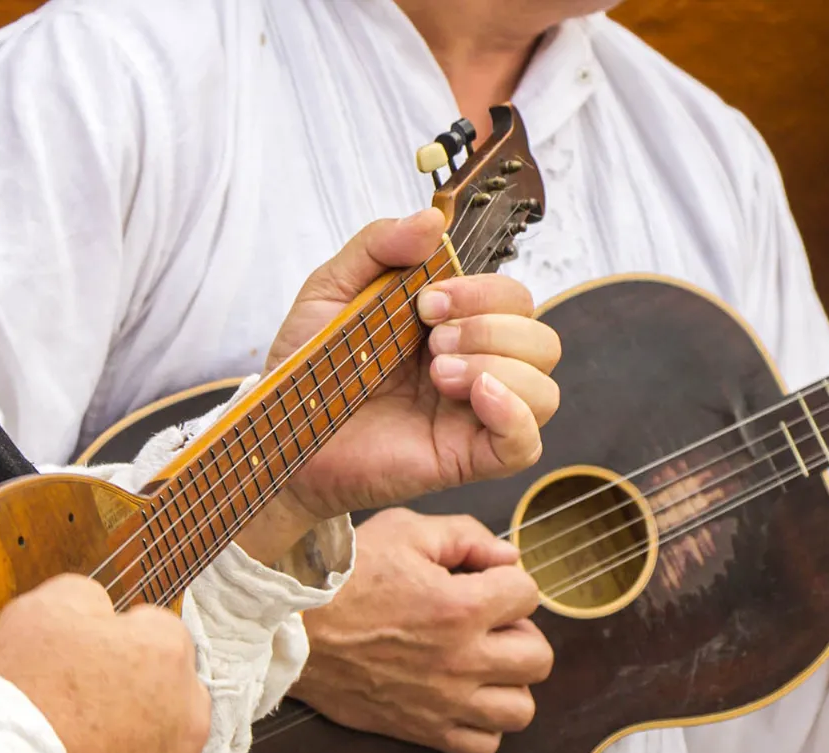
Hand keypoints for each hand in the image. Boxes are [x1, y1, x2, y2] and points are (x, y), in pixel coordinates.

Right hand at [0, 575, 209, 752]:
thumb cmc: (21, 698)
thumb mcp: (37, 613)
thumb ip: (81, 597)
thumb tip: (98, 607)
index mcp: (166, 650)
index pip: (150, 627)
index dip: (108, 641)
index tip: (72, 660)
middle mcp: (190, 709)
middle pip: (163, 688)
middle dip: (129, 693)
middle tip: (71, 709)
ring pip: (158, 743)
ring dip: (129, 743)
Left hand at [236, 209, 561, 563]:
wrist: (283, 434)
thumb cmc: (309, 370)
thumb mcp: (332, 290)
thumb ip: (379, 244)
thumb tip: (433, 216)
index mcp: (454, 326)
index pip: (514, 299)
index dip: (484, 292)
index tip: (426, 302)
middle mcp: (475, 368)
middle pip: (542, 340)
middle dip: (492, 328)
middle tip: (431, 341)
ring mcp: (474, 416)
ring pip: (545, 390)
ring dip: (501, 367)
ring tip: (439, 374)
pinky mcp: (467, 458)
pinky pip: (526, 444)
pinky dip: (514, 415)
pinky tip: (476, 397)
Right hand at [293, 508, 552, 752]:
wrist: (290, 631)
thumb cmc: (343, 578)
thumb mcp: (404, 530)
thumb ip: (466, 536)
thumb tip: (510, 559)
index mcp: (461, 606)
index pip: (529, 594)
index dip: (508, 583)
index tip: (481, 583)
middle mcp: (461, 660)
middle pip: (539, 657)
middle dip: (519, 634)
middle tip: (489, 625)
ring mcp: (445, 701)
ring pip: (520, 709)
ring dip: (509, 684)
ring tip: (482, 666)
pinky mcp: (423, 730)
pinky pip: (483, 746)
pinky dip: (482, 725)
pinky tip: (463, 698)